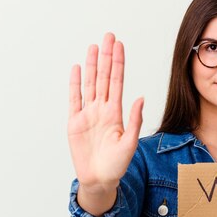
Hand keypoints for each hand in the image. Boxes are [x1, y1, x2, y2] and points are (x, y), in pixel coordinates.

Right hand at [68, 33, 143, 190]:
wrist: (99, 180)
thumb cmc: (117, 165)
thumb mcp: (130, 143)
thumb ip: (134, 119)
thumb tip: (141, 97)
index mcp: (116, 113)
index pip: (117, 82)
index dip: (118, 63)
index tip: (120, 46)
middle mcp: (102, 109)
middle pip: (103, 77)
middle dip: (106, 57)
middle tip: (108, 36)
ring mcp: (88, 114)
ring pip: (89, 84)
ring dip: (91, 65)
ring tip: (93, 47)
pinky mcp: (74, 122)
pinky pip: (74, 99)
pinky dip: (75, 84)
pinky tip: (77, 69)